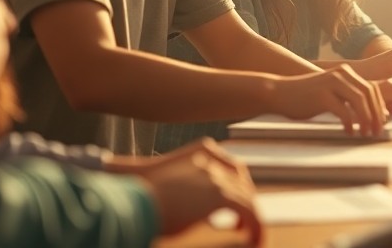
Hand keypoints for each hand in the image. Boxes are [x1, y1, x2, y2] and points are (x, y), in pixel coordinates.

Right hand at [138, 138, 262, 244]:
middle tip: (249, 225)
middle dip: (248, 204)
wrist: (137, 200)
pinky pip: (248, 211)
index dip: (240, 189)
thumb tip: (192, 209)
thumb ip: (188, 190)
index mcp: (201, 153)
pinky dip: (255, 226)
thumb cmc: (144, 198)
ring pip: (248, 199)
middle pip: (242, 184)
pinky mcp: (219, 196)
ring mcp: (216, 179)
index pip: (234, 168)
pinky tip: (252, 239)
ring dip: (253, 219)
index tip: (240, 209)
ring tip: (253, 237)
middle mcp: (212, 164)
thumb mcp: (170, 186)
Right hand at [270, 64, 386, 136]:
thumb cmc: (307, 97)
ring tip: (364, 134)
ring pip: (359, 101)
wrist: (280, 93)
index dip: (379, 106)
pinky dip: (349, 124)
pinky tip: (348, 132)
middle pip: (369, 94)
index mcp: (345, 72)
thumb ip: (351, 99)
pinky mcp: (321, 95)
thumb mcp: (332, 93)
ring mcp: (331, 83)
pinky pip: (343, 111)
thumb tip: (377, 113)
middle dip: (375, 114)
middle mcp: (341, 74)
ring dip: (366, 120)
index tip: (381, 123)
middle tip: (376, 132)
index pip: (372, 88)